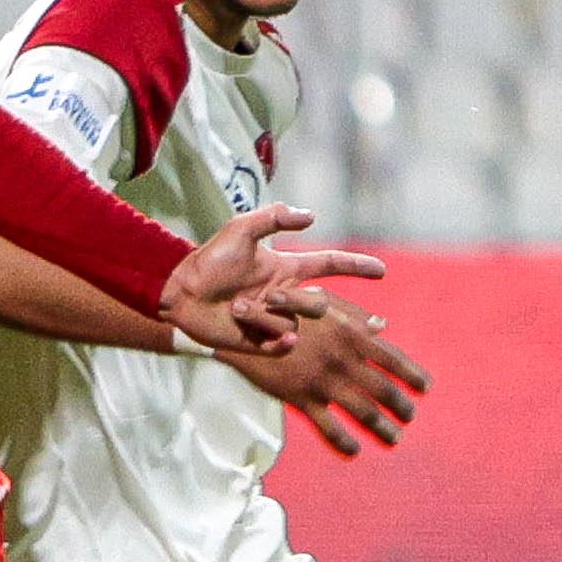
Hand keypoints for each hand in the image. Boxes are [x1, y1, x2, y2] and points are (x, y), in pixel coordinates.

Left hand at [159, 205, 385, 352]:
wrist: (181, 292)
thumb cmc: (208, 260)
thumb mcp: (240, 229)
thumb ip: (274, 217)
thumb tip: (311, 216)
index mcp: (286, 268)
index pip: (330, 265)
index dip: (355, 266)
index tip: (381, 270)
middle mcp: (285, 295)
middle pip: (318, 303)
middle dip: (297, 301)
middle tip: (264, 297)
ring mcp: (274, 320)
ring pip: (296, 324)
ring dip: (265, 316)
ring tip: (235, 309)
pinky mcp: (260, 343)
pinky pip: (283, 345)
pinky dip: (274, 339)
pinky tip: (254, 330)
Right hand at [223, 301, 430, 454]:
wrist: (243, 322)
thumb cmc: (284, 306)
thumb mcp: (321, 303)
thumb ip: (355, 315)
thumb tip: (383, 327)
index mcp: (352, 334)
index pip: (393, 359)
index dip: (413, 375)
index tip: (425, 387)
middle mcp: (344, 360)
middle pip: (384, 390)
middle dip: (401, 407)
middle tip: (409, 417)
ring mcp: (324, 381)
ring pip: (363, 412)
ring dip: (383, 428)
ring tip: (394, 438)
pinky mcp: (301, 398)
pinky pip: (328, 426)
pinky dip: (344, 441)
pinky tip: (354, 450)